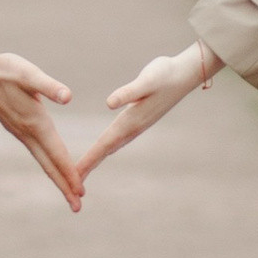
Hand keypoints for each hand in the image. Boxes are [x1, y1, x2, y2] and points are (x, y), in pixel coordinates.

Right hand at [0, 46, 84, 210]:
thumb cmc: (4, 69)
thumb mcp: (29, 74)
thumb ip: (49, 86)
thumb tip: (67, 97)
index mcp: (35, 123)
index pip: (56, 154)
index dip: (69, 173)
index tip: (80, 192)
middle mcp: (27, 133)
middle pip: (49, 166)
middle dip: (64, 186)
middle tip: (78, 207)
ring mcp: (20, 132)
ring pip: (42, 160)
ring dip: (57, 177)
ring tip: (69, 193)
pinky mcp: (16, 128)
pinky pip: (37, 152)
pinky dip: (48, 164)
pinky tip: (52, 165)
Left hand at [78, 44, 209, 180]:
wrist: (186, 74)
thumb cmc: (165, 74)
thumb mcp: (147, 80)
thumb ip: (128, 92)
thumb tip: (109, 103)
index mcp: (131, 121)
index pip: (104, 144)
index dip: (89, 159)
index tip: (75, 175)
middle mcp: (133, 127)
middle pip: (105, 150)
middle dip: (89, 166)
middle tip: (72, 183)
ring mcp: (138, 125)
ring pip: (112, 146)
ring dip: (97, 159)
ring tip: (83, 170)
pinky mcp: (139, 119)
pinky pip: (117, 139)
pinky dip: (106, 148)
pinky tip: (103, 149)